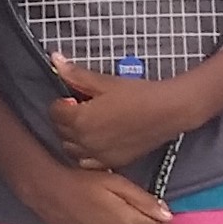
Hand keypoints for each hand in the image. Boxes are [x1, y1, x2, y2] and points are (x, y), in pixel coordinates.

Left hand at [45, 57, 200, 172]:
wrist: (168, 111)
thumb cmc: (137, 94)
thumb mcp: (103, 82)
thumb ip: (76, 74)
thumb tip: (55, 59)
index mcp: (79, 120)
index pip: (54, 113)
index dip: (61, 103)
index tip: (73, 98)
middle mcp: (84, 142)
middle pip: (61, 132)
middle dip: (66, 119)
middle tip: (81, 108)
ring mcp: (98, 156)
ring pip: (71, 149)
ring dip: (73, 137)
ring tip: (88, 125)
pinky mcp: (112, 163)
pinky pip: (88, 163)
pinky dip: (87, 153)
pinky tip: (97, 141)